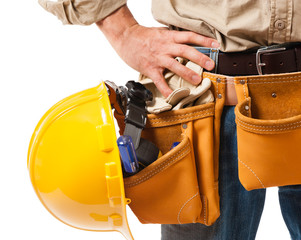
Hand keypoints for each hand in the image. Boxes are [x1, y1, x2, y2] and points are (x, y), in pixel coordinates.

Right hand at [97, 5, 218, 97]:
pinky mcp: (150, 68)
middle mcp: (165, 47)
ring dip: (187, 73)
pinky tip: (171, 96)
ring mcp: (158, 58)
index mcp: (169, 37)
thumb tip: (186, 41)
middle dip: (200, 58)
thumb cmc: (143, 35)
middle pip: (186, 51)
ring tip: (197, 80)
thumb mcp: (161, 32)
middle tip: (211, 65)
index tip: (216, 45)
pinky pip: (159, 80)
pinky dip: (165, 89)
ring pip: (175, 65)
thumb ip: (173, 38)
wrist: (125, 37)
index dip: (204, 40)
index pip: (190, 36)